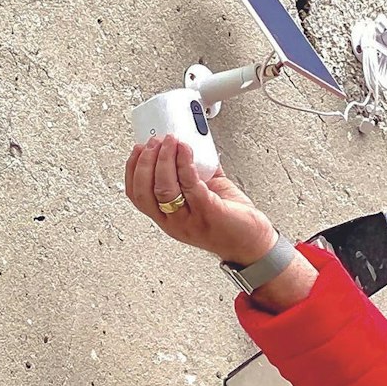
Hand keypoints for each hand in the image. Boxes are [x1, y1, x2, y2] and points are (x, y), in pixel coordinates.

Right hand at [124, 134, 276, 265]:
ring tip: (171, 141)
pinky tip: (187, 150)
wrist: (254, 245)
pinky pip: (190, 184)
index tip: (139, 148)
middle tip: (156, 141)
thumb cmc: (230, 223)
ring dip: (164, 158)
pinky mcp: (208, 212)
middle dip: (146, 161)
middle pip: (145, 190)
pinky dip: (185, 162)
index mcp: (167, 218)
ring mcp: (190, 219)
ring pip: (164, 187)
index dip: (133, 169)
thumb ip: (193, 174)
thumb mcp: (202, 197)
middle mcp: (174, 222)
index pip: (137, 195)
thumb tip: (187, 145)